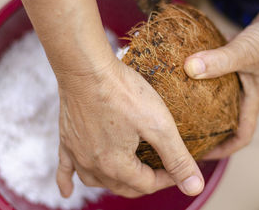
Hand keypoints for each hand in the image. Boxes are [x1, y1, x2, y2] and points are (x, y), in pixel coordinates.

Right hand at [56, 58, 204, 197]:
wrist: (86, 68)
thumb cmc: (122, 92)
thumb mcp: (158, 124)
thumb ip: (177, 158)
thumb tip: (194, 188)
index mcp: (116, 165)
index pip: (147, 184)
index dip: (167, 179)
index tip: (179, 166)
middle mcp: (93, 165)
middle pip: (123, 186)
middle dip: (145, 182)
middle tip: (160, 169)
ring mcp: (77, 153)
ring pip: (96, 181)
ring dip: (114, 182)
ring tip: (126, 179)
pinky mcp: (66, 139)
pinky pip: (64, 169)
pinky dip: (67, 182)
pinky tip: (67, 191)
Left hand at [184, 0, 258, 158]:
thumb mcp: (248, 53)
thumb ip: (219, 61)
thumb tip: (188, 69)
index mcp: (253, 99)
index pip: (241, 135)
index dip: (223, 149)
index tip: (200, 154)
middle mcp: (246, 89)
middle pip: (223, 115)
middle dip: (204, 122)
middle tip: (178, 123)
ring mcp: (241, 71)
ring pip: (217, 87)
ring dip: (199, 90)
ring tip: (174, 93)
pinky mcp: (237, 54)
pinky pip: (216, 63)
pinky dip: (202, 63)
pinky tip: (184, 59)